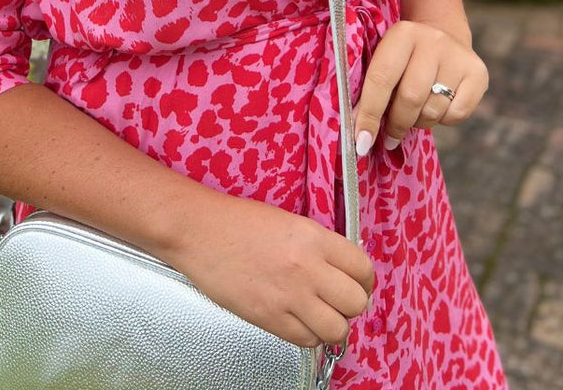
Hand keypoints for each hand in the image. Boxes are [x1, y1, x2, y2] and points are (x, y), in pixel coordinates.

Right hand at [164, 192, 373, 348]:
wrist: (199, 231)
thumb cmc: (239, 222)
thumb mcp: (289, 222)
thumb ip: (317, 245)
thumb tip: (340, 269)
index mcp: (313, 238)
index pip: (362, 268)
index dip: (363, 280)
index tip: (356, 283)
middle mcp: (307, 268)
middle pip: (357, 302)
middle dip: (351, 304)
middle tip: (337, 300)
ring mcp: (289, 296)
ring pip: (337, 329)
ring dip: (333, 325)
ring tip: (319, 314)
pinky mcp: (269, 318)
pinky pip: (307, 340)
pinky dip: (308, 335)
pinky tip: (298, 320)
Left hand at [353, 20, 488, 154]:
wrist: (444, 34)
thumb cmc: (404, 57)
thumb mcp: (385, 59)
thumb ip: (370, 90)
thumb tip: (360, 134)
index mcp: (402, 34)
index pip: (381, 79)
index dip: (369, 114)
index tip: (361, 142)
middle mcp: (433, 41)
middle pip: (410, 98)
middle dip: (396, 124)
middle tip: (389, 138)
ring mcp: (458, 56)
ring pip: (433, 110)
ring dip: (419, 123)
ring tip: (413, 116)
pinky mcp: (478, 73)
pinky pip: (457, 115)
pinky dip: (443, 121)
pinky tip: (437, 107)